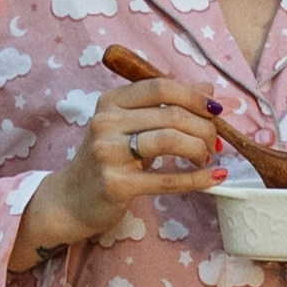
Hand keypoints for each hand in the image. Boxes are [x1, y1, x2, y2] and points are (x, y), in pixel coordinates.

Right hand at [12, 76, 231, 266]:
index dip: (194, 96)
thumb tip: (208, 88)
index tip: (214, 111)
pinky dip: (197, 178)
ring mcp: (108, 154)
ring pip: (170, 140)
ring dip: (200, 148)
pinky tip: (215, 178)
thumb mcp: (130, 125)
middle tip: (214, 142)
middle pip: (171, 115)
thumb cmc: (107, 160)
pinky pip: (167, 179)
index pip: (161, 87)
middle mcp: (106, 123)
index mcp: (110, 102)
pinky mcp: (116, 184)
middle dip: (204, 128)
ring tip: (207, 157)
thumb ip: (166, 106)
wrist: (71, 199)